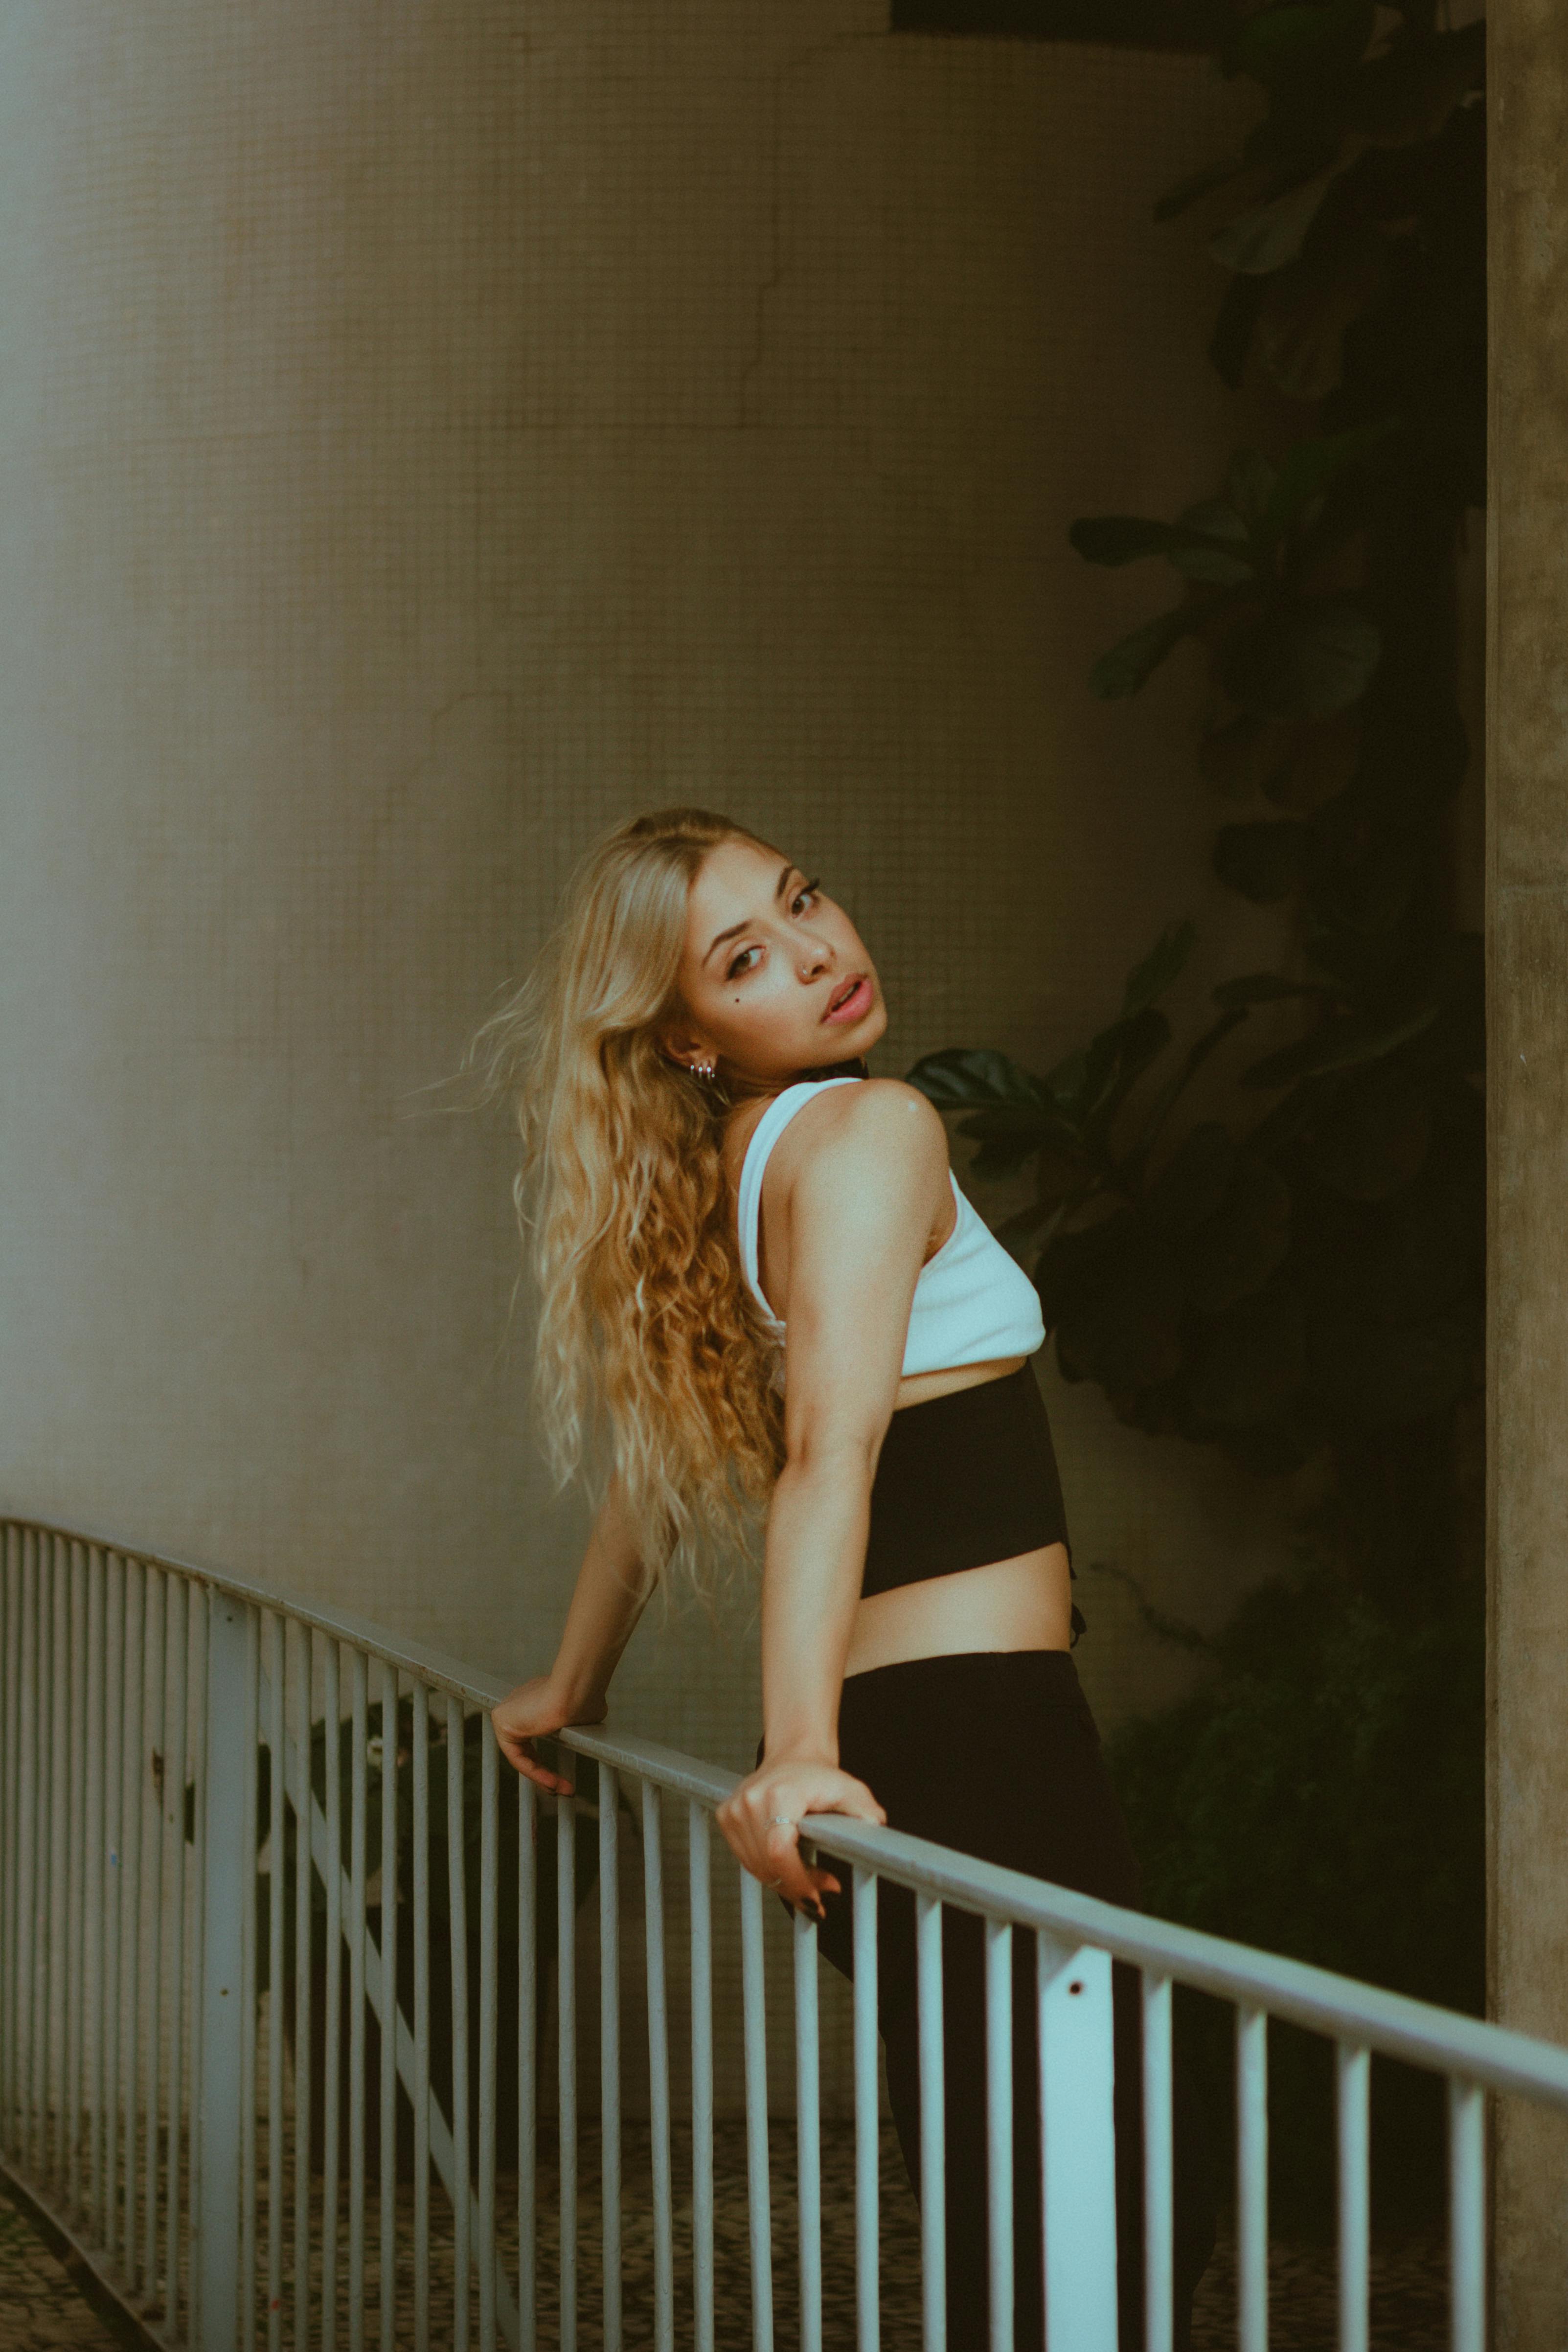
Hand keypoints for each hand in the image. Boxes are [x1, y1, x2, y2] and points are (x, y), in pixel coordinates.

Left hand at [490, 1676, 604, 1794]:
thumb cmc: (585, 1699)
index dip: (549, 1759)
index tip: (564, 1776)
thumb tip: (592, 1719)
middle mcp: (520, 1704)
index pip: (537, 1735)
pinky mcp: (501, 1720)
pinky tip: (552, 1784)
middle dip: (546, 1772)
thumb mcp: (584, 1715)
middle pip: (527, 1749)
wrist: (576, 1691)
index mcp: (538, 1699)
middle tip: (562, 1787)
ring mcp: (509, 1711)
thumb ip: (578, 1720)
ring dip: (543, 1776)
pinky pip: (517, 1757)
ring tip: (562, 1790)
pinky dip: (535, 1773)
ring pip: (523, 1756)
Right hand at [715, 1753, 885, 1917]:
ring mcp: (735, 1808)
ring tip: (810, 1880)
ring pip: (756, 1867)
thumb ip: (864, 1810)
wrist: (793, 1757)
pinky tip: (788, 1865)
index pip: (779, 1851)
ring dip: (784, 1881)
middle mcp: (752, 1800)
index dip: (797, 1881)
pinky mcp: (726, 1815)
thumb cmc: (821, 1777)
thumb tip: (875, 1826)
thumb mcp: (850, 1790)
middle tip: (823, 1891)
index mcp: (780, 1795)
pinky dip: (767, 1869)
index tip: (817, 1899)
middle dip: (798, 1887)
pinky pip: (746, 1858)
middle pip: (769, 1865)